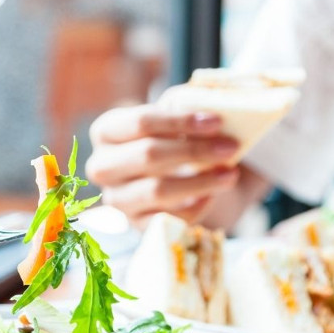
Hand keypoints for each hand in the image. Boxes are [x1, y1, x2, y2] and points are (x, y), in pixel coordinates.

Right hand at [85, 105, 239, 225]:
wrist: (170, 176)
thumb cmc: (171, 138)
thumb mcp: (174, 117)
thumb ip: (186, 108)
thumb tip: (214, 112)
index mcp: (106, 131)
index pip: (141, 122)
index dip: (181, 121)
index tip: (217, 122)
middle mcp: (103, 166)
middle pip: (148, 155)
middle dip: (194, 151)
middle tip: (231, 147)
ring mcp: (117, 199)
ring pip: (158, 190)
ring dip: (200, 181)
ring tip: (230, 174)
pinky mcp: (135, 225)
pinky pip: (168, 219)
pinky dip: (195, 208)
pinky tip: (212, 195)